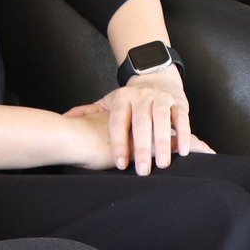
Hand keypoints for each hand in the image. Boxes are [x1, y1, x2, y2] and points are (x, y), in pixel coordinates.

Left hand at [64, 72, 212, 174]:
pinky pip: (182, 118)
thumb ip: (88, 112)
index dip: (119, 142)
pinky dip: (184, 134)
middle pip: (141, 122)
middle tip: (142, 171)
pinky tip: (183, 152)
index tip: (120, 164)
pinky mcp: (178, 103)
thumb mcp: (108, 103)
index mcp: (121, 98)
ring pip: (162, 120)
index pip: (118, 121)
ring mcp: (160, 99)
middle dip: (141, 148)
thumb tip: (65, 118)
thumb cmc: (129, 100)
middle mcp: (141, 96)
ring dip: (163, 143)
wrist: (155, 77)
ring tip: (162, 164)